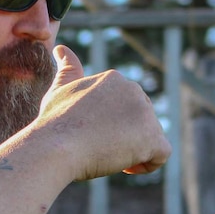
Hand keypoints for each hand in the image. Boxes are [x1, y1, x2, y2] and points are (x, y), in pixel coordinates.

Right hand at [36, 45, 171, 181]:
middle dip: (123, 137)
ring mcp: (145, 113)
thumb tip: (61, 48)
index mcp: (113, 79)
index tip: (87, 133)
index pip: (123, 107)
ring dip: (130, 151)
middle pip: (139, 122)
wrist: (55, 147)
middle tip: (95, 145)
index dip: (107, 125)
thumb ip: (67, 70)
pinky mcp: (152, 137)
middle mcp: (133, 89)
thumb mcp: (59, 90)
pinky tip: (123, 166)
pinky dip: (145, 165)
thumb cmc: (54, 123)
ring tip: (104, 154)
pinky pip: (161, 155)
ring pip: (148, 139)